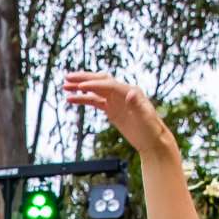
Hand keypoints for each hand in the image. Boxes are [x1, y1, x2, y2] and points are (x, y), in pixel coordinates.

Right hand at [59, 72, 177, 160]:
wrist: (152, 140)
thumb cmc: (151, 129)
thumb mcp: (146, 118)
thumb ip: (138, 105)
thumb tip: (132, 93)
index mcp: (130, 91)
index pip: (109, 85)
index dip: (94, 85)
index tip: (80, 87)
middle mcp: (122, 92)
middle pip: (100, 81)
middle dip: (84, 79)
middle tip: (68, 78)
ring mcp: (116, 100)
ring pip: (95, 90)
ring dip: (80, 87)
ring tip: (65, 87)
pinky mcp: (112, 109)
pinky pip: (95, 101)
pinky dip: (83, 99)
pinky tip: (72, 99)